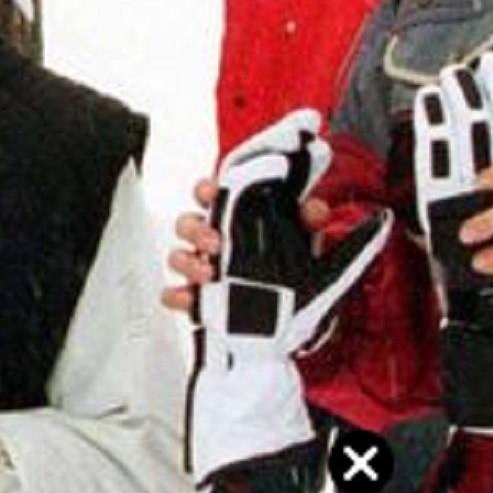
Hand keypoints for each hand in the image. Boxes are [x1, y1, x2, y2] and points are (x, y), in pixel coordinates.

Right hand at [162, 174, 333, 312]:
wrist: (292, 302)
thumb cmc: (286, 257)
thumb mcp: (301, 236)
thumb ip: (308, 219)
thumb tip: (315, 210)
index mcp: (230, 217)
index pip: (208, 195)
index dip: (204, 190)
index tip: (211, 194)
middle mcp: (210, 239)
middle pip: (187, 224)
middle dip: (196, 231)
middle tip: (215, 243)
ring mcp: (201, 267)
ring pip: (178, 258)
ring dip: (188, 263)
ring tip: (208, 274)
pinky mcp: (198, 297)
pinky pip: (176, 295)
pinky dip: (178, 297)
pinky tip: (191, 300)